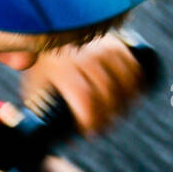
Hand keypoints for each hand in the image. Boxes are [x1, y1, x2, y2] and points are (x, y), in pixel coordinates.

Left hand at [20, 34, 143, 135]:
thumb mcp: (35, 87)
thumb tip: (66, 140)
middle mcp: (83, 56)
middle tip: (105, 128)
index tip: (90, 132)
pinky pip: (133, 67)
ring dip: (125, 103)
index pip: (84, 98)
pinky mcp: (114, 42)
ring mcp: (101, 47)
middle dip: (109, 117)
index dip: (92, 119)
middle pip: (107, 93)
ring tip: (119, 115)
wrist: (51, 31)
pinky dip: (136, 84)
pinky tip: (134, 96)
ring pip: (124, 81)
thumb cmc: (43, 66)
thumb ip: (42, 114)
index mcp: (61, 68)